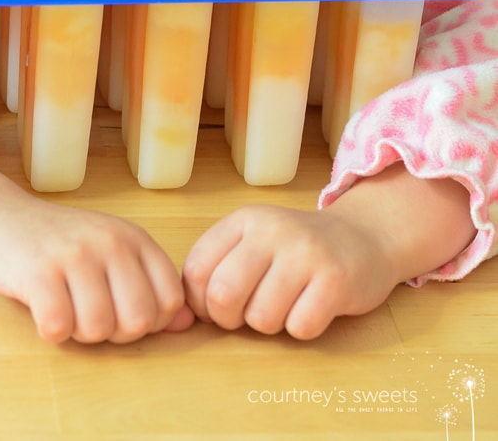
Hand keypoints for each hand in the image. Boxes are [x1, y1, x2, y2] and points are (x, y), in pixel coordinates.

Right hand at [0, 186, 193, 343]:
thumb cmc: (61, 244)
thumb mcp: (111, 255)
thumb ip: (150, 287)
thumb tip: (188, 323)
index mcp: (134, 238)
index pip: (170, 301)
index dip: (148, 321)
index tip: (120, 310)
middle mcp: (109, 241)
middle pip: (137, 322)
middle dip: (113, 333)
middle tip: (87, 313)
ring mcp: (74, 254)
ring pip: (98, 329)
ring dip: (78, 332)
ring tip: (64, 307)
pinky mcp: (38, 271)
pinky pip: (58, 328)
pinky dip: (50, 330)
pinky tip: (42, 309)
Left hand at [182, 167, 474, 339]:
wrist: (365, 237)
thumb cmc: (298, 250)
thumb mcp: (255, 242)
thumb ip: (219, 266)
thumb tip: (184, 312)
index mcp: (245, 220)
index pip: (196, 270)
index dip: (200, 302)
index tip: (217, 308)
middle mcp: (272, 230)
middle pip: (223, 295)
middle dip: (230, 320)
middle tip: (248, 315)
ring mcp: (305, 253)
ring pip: (261, 318)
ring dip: (270, 325)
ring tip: (286, 305)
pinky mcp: (336, 280)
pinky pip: (300, 328)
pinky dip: (303, 329)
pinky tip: (313, 307)